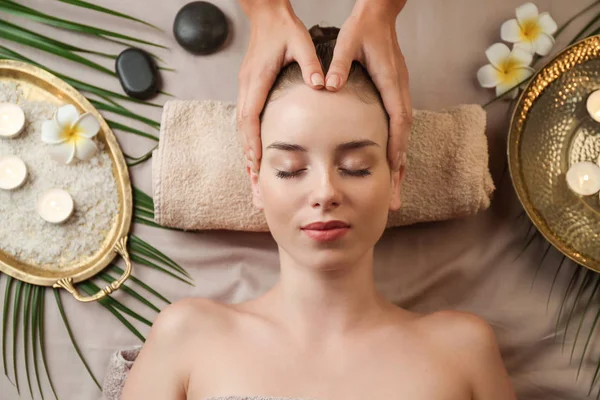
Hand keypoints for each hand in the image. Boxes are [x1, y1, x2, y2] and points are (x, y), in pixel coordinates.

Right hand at [237, 0, 323, 172]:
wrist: (267, 15)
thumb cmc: (284, 29)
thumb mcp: (301, 43)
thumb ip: (311, 65)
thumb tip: (322, 85)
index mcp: (257, 79)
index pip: (250, 116)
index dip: (252, 141)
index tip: (256, 161)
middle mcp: (247, 86)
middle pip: (242, 128)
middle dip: (247, 154)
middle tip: (253, 179)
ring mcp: (246, 87)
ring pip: (242, 126)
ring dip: (246, 149)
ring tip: (252, 174)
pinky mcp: (250, 87)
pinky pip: (246, 118)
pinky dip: (248, 137)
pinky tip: (254, 151)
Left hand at [325, 0, 410, 171]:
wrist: (378, 13)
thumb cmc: (363, 27)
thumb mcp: (347, 42)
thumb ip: (339, 65)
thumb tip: (329, 85)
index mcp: (390, 80)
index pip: (398, 119)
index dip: (396, 143)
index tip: (394, 165)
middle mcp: (399, 88)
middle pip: (405, 132)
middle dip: (401, 162)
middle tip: (396, 191)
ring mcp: (400, 89)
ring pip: (405, 129)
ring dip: (401, 155)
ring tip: (397, 181)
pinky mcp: (396, 89)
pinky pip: (400, 121)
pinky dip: (398, 141)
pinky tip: (393, 155)